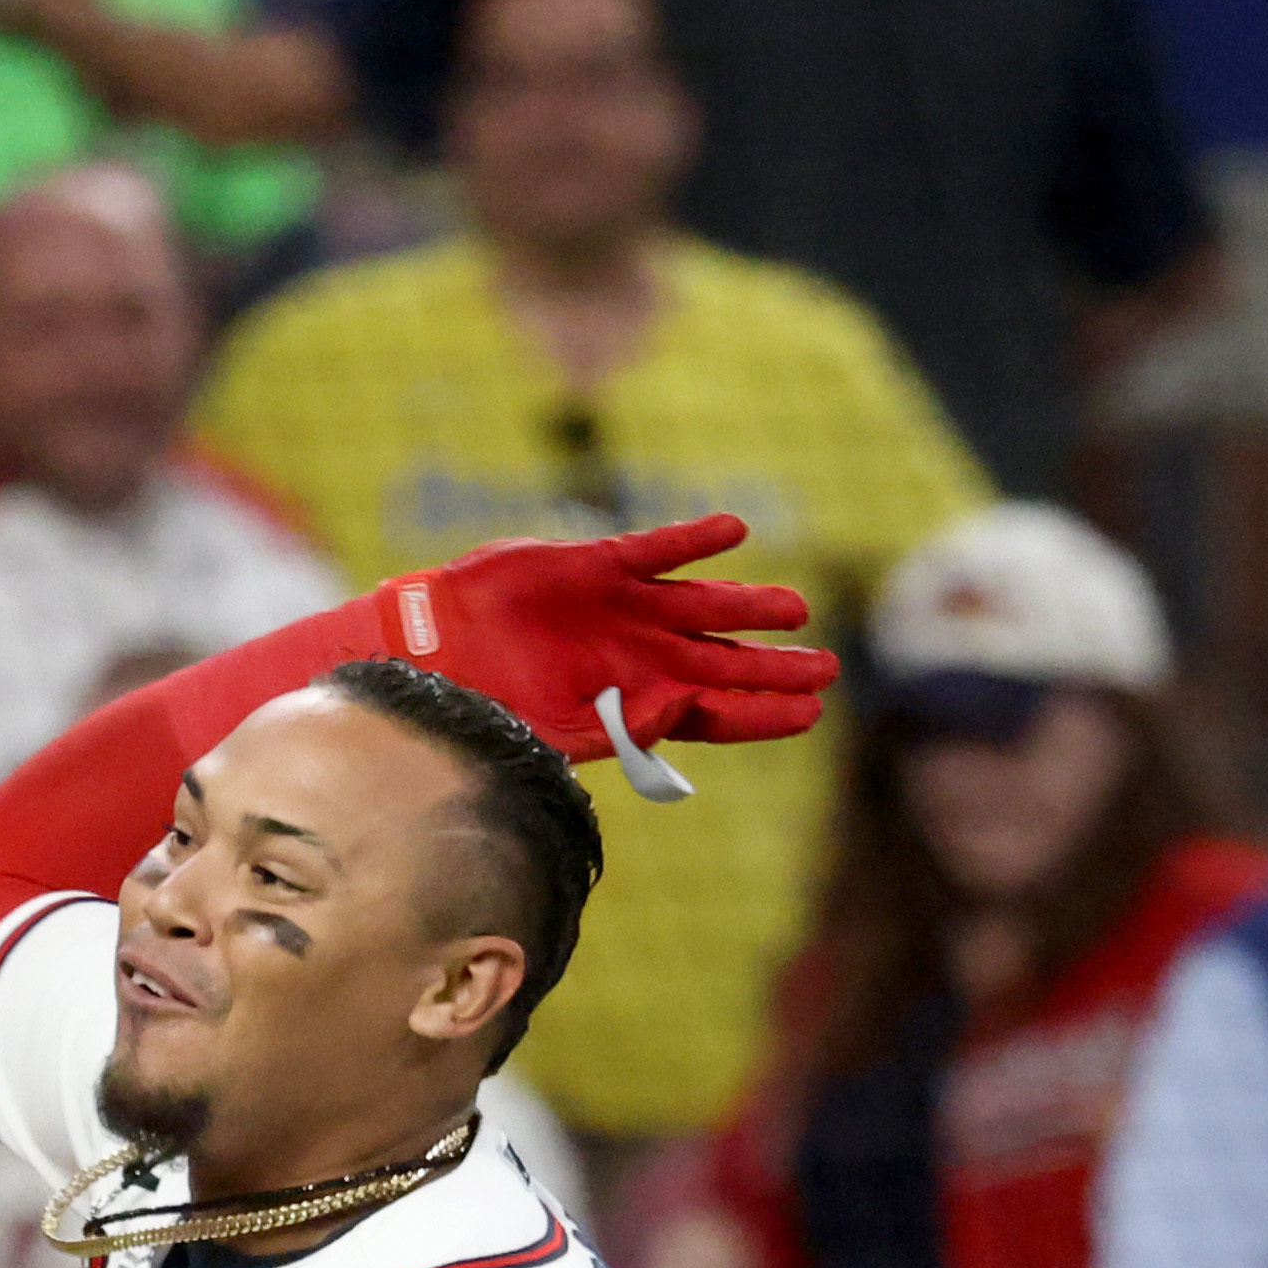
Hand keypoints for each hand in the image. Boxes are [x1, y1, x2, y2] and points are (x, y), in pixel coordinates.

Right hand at [391, 518, 834, 768]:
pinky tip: (733, 532)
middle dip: (776, 665)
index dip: (762, 713)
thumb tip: (685, 710)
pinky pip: (657, 550)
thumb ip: (626, 727)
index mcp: (637, 703)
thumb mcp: (563, 734)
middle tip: (828, 667)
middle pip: (724, 661)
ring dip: (750, 606)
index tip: (810, 715)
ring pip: (704, 605)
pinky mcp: (600, 566)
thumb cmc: (494, 709)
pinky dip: (694, 541)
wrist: (440, 655)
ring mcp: (625, 609)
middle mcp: (642, 656)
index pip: (715, 710)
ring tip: (796, 609)